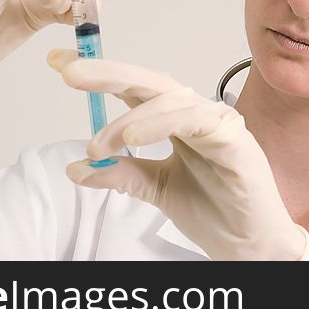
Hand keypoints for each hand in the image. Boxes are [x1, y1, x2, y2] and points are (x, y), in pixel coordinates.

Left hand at [47, 49, 308, 260]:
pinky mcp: (234, 139)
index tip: (58, 64)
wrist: (250, 244)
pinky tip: (132, 137)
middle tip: (70, 71)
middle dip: (107, 73)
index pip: (134, 89)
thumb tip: (77, 168)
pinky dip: (160, 124)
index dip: (99, 75)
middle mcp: (195, 114)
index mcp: (175, 120)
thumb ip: (121, 174)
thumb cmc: (216, 211)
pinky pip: (194, 121)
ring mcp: (216, 122)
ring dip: (127, 121)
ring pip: (168, 101)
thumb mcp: (156, 189)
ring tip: (98, 145)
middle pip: (148, 81)